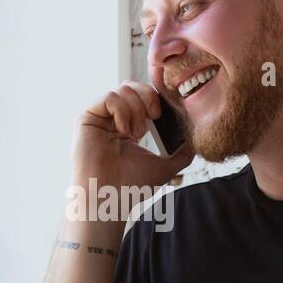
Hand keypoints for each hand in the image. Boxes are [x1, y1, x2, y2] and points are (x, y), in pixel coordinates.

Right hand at [72, 81, 193, 190]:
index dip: (156, 97)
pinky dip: (122, 111)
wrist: (110, 197)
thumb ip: (182, 154)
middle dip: (149, 97)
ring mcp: (99, 118)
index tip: (163, 114)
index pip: (143, 96)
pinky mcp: (86, 117)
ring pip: (123, 89)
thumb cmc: (132, 186)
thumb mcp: (166, 167)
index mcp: (129, 127)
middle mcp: (112, 120)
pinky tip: (123, 131)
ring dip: (136, 110)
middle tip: (154, 117)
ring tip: (135, 134)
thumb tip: (196, 141)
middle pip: (133, 85)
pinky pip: (109, 97)